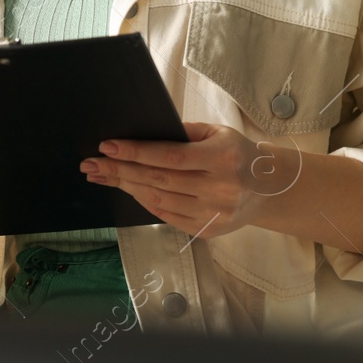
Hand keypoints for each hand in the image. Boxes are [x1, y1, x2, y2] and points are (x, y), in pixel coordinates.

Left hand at [81, 121, 300, 238]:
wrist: (272, 188)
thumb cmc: (238, 153)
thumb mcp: (217, 133)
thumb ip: (181, 132)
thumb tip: (140, 132)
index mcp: (222, 157)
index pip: (169, 156)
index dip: (135, 152)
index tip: (106, 146)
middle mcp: (219, 188)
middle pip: (158, 179)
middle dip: (120, 170)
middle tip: (91, 164)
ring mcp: (214, 213)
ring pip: (158, 199)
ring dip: (126, 186)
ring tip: (102, 175)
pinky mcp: (209, 229)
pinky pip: (166, 215)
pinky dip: (143, 201)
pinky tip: (128, 189)